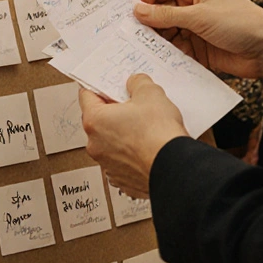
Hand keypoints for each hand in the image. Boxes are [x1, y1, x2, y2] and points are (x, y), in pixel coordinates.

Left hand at [79, 74, 189, 198]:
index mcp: (95, 121)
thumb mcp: (151, 93)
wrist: (175, 169)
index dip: (100, 88)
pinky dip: (132, 155)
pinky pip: (122, 161)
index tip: (110, 86)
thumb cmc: (159, 135)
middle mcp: (96, 145)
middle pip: (99, 121)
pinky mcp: (122, 180)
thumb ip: (138, 83)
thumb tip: (135, 83)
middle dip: (114, 112)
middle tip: (133, 106)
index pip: (87, 96)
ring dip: (123, 135)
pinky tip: (147, 147)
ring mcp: (108, 165)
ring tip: (145, 129)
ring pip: (111, 143)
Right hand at [134, 0, 262, 78]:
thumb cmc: (241, 23)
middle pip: (157, 9)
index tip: (122, 14)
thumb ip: (166, 15)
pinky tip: (155, 61)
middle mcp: (191, 1)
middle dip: (144, 22)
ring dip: (153, 40)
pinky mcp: (197, 45)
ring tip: (137, 50)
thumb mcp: (200, 16)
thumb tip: (137, 10)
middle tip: (124, 36)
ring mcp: (194, 24)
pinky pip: (174, 47)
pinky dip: (165, 53)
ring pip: (164, 30)